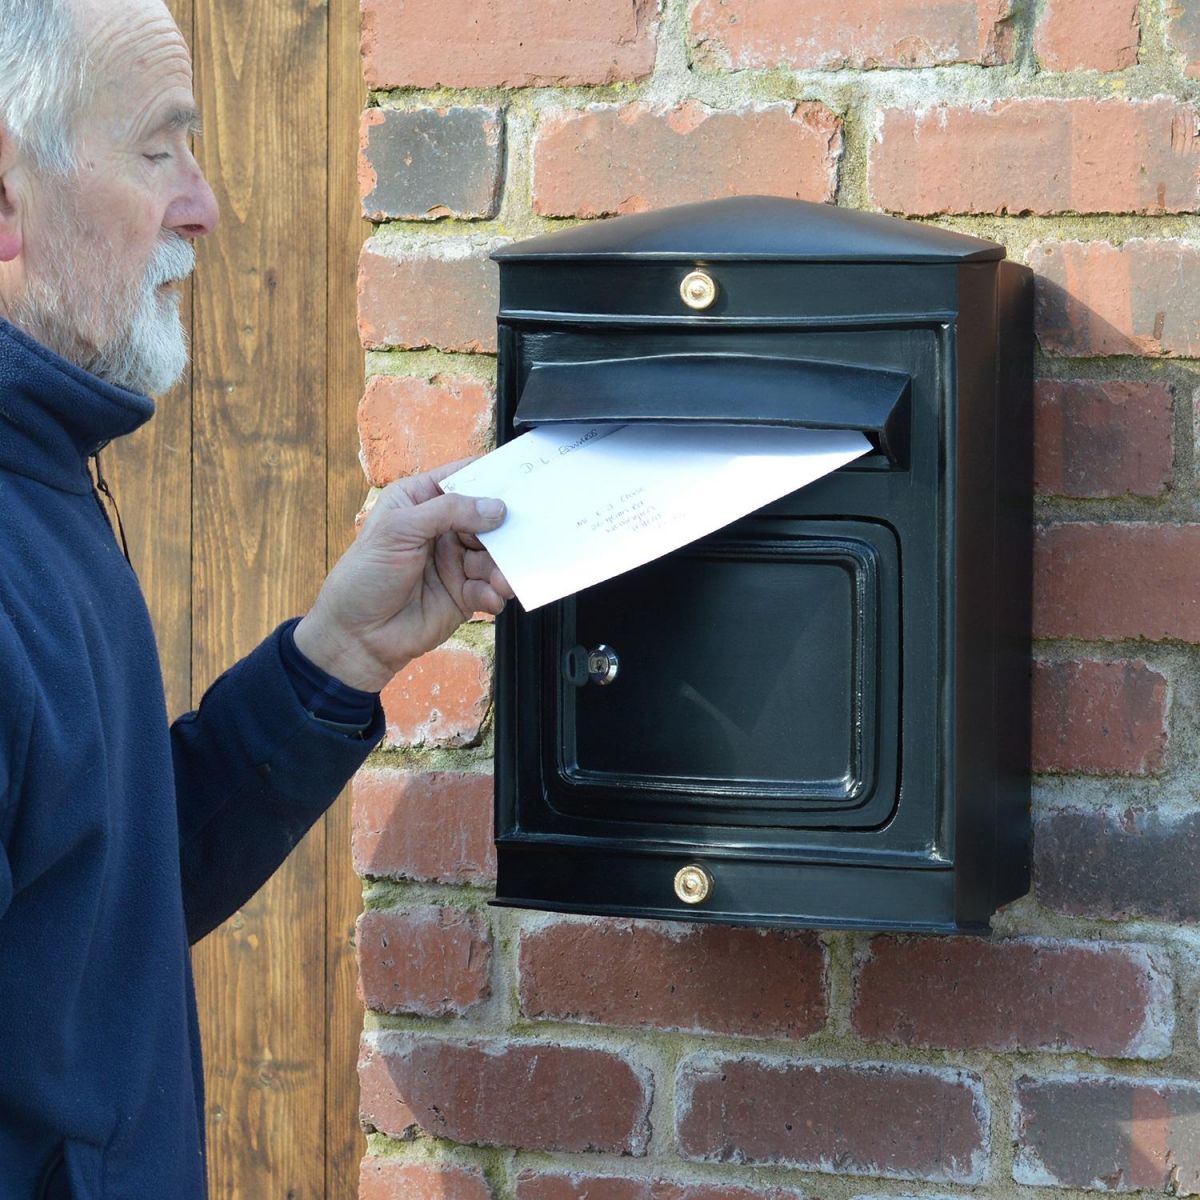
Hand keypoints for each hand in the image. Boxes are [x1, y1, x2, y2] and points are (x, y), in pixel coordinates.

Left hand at [292, 462, 513, 691]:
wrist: (357, 637)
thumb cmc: (364, 577)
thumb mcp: (399, 530)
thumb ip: (448, 511)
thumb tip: (494, 507)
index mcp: (420, 501)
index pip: (463, 478)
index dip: (491, 477)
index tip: (519, 482)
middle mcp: (441, 528)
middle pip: (487, 518)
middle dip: (504, 529)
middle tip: (519, 537)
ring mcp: (454, 562)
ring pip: (494, 555)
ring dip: (502, 567)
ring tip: (502, 580)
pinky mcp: (464, 594)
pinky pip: (491, 587)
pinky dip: (495, 592)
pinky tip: (489, 598)